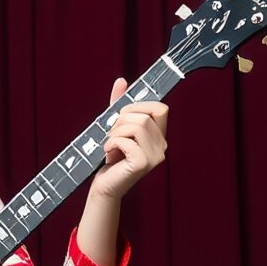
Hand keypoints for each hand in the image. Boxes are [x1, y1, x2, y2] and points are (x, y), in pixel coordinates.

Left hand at [89, 77, 169, 201]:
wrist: (105, 185)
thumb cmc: (111, 156)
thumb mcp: (114, 126)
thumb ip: (118, 104)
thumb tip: (122, 80)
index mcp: (159, 135)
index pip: (160, 108)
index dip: (139, 106)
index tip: (123, 117)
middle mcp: (162, 145)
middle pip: (143, 116)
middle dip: (120, 121)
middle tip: (112, 136)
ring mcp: (155, 156)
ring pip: (136, 126)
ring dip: (115, 132)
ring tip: (110, 144)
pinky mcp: (143, 164)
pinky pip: (126, 141)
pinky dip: (111, 143)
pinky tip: (108, 152)